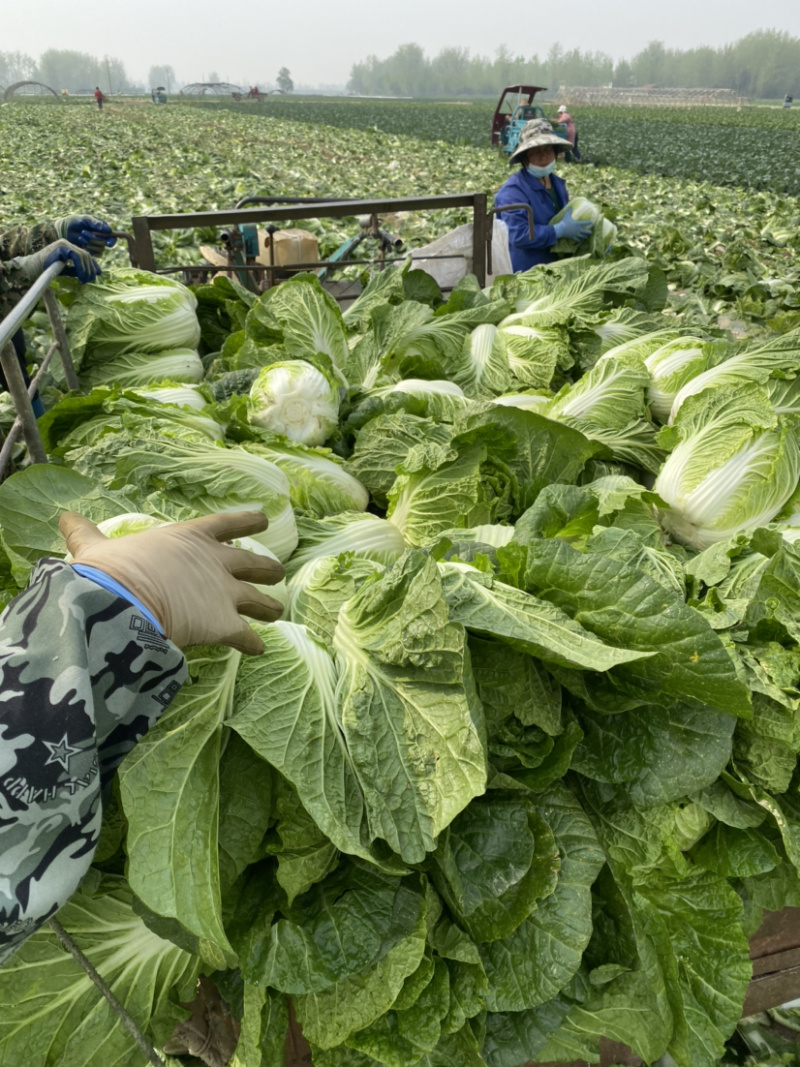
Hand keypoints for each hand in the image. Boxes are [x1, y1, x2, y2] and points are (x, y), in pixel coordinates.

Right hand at [14, 239, 100, 283]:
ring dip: (86, 269)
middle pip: (85, 254)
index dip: (93, 264)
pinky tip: (80, 275)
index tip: (98, 274)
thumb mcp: (65, 269)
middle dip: (90, 268)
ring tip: (85, 280)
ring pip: (82, 255)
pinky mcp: (61, 247)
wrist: (33, 268)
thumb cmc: (47, 270)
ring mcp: (63, 244)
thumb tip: (91, 274)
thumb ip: (76, 270)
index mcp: (68, 247)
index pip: (84, 254)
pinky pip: (75, 256)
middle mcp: (66, 243)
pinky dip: (80, 267)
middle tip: (91, 279)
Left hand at [54, 214, 115, 254]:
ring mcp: (97, 246)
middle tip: (83, 232)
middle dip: (94, 239)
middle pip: (105, 244)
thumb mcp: (84, 219)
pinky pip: (94, 254)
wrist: (64, 230)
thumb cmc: (75, 222)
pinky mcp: (91, 252)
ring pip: (99, 250)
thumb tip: (108, 230)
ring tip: (80, 237)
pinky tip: (81, 244)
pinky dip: (87, 250)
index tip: (108, 243)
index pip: (113, 237)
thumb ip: (96, 223)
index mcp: (103, 229)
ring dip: (89, 244)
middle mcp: (102, 238)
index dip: (112, 241)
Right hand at [60, 510, 284, 653]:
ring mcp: (225, 594)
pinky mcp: (225, 624)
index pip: (227, 523)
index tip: (265, 518)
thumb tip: (64, 518)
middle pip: (254, 563)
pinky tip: (259, 650)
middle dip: (267, 569)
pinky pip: (248, 637)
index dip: (248, 520)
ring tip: (277, 613)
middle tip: (276, 573)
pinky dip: (255, 644)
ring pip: (260, 600)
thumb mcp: (97, 549)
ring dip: (270, 606)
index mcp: (191, 537)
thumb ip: (87, 535)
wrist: (123, 602)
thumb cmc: (111, 572)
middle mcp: (216, 562)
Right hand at [553, 206, 593, 241]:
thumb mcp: (567, 215)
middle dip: (589, 232)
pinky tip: (579, 240)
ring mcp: (576, 234)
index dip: (589, 223)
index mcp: (578, 224)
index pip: (585, 223)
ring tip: (586, 237)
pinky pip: (577, 240)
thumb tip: (570, 206)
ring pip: (582, 236)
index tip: (592, 223)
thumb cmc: (564, 222)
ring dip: (584, 237)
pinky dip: (578, 240)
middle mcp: (578, 229)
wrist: (561, 230)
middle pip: (586, 232)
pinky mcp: (573, 237)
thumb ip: (569, 211)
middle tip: (591, 232)